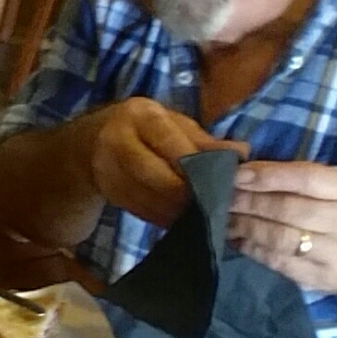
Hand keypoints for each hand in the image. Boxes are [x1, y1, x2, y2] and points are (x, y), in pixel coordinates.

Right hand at [90, 98, 248, 226]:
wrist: (93, 142)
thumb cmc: (145, 129)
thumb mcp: (174, 125)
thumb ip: (205, 141)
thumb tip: (243, 153)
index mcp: (141, 116)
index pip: (169, 142)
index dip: (195, 165)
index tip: (220, 181)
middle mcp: (118, 140)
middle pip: (154, 174)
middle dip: (185, 194)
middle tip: (213, 205)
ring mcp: (108, 169)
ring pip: (146, 198)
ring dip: (176, 212)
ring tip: (202, 217)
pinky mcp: (109, 193)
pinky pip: (140, 211)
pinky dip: (164, 218)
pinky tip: (182, 221)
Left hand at [226, 161, 336, 299]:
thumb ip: (309, 177)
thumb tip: (254, 170)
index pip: (307, 179)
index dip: (269, 176)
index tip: (238, 173)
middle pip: (289, 209)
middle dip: (250, 201)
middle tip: (224, 195)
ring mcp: (336, 255)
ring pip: (281, 238)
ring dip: (247, 225)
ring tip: (226, 216)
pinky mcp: (322, 279)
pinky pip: (281, 264)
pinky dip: (255, 250)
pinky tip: (238, 240)